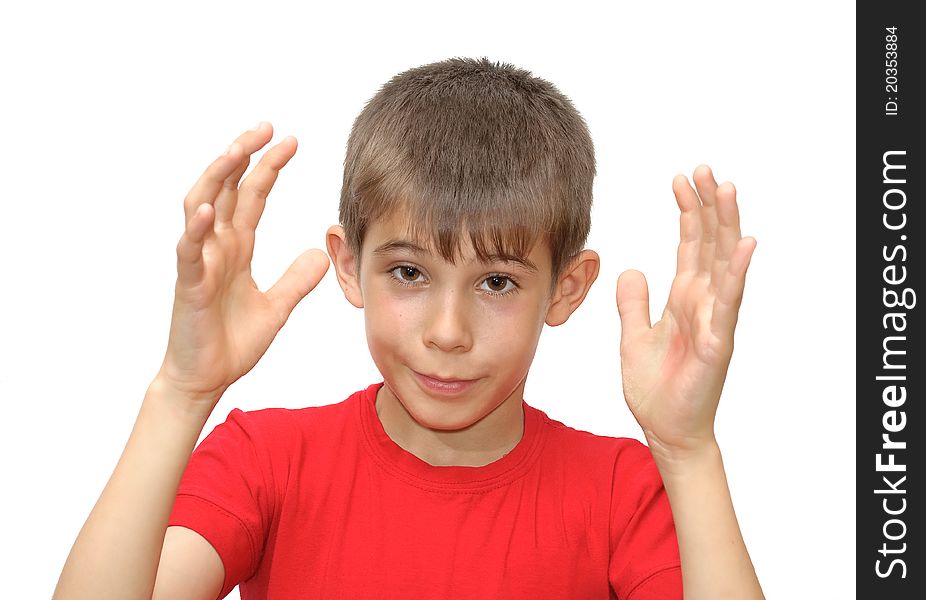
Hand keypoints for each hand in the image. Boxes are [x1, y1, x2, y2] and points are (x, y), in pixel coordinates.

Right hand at [156, 123, 328, 411]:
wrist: (207, 378)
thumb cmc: (231, 342)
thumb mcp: (276, 307)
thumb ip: (296, 280)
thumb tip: (322, 255)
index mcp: (236, 248)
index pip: (252, 196)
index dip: (268, 167)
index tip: (290, 141)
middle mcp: (216, 247)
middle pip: (225, 189)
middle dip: (243, 156)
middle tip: (265, 128)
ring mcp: (200, 263)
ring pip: (201, 207)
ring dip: (216, 177)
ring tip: (236, 150)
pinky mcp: (189, 286)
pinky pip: (189, 251)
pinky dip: (196, 230)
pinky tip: (208, 209)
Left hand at [615, 165, 754, 460]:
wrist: (666, 430)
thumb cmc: (656, 388)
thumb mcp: (633, 337)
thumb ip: (633, 303)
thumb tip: (630, 270)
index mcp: (684, 299)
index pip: (690, 245)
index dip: (687, 212)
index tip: (681, 179)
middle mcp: (703, 303)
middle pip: (710, 244)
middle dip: (707, 206)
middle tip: (704, 169)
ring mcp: (714, 320)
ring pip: (724, 264)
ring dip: (727, 226)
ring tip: (727, 189)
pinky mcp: (717, 343)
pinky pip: (728, 304)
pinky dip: (736, 275)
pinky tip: (744, 246)